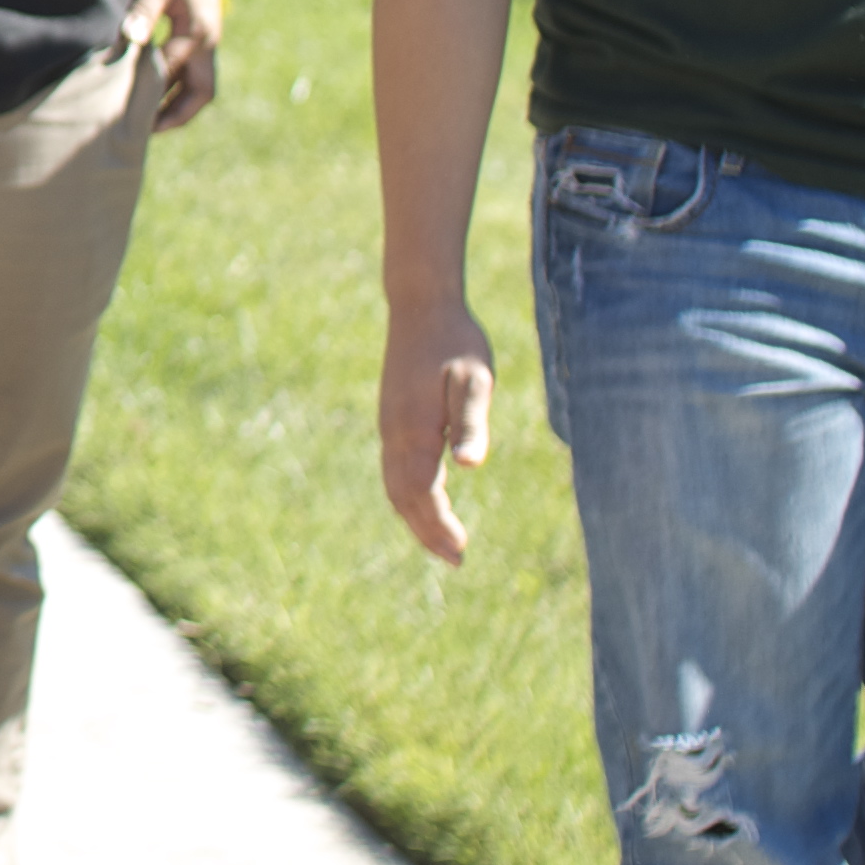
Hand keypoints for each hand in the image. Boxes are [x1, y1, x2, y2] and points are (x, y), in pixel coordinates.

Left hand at [126, 0, 232, 130]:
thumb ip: (144, 10)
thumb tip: (130, 37)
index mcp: (199, 34)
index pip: (171, 74)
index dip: (148, 93)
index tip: (121, 108)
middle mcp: (207, 43)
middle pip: (200, 92)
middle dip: (178, 114)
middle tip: (146, 131)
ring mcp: (205, 39)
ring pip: (195, 84)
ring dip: (174, 102)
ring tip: (144, 120)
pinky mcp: (197, 34)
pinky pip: (188, 69)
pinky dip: (171, 83)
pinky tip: (147, 87)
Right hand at [377, 292, 496, 562]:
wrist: (419, 306)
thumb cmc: (456, 342)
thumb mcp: (475, 380)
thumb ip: (470, 423)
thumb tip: (469, 467)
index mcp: (413, 429)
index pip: (422, 492)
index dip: (439, 526)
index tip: (461, 551)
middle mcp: (394, 433)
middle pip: (403, 497)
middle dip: (426, 531)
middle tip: (456, 559)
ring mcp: (390, 426)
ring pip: (395, 484)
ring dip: (416, 517)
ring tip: (442, 541)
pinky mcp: (393, 418)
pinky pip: (395, 469)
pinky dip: (409, 495)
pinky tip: (428, 500)